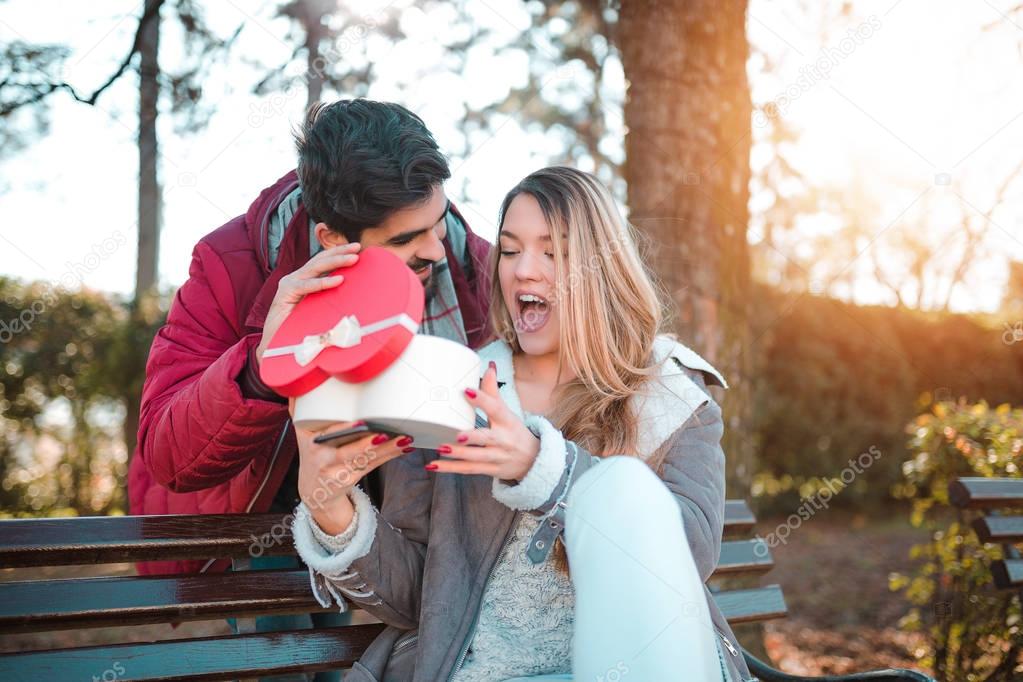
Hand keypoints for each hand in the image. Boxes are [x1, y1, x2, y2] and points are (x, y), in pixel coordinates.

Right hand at [255, 243, 361, 365]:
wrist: (276, 346)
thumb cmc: (299, 330)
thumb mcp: (320, 311)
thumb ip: (331, 301)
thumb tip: (356, 297)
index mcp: (305, 281)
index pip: (323, 262)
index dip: (338, 253)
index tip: (358, 249)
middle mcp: (296, 278)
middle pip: (320, 260)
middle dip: (340, 251)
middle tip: (358, 247)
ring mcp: (289, 283)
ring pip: (315, 267)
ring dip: (336, 261)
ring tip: (353, 259)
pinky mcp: (285, 293)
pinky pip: (306, 285)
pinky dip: (323, 282)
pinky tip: (338, 280)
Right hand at [290, 399, 412, 533]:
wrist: (313, 489)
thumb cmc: (313, 453)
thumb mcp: (302, 433)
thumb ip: (300, 408)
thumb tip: (300, 382)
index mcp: (312, 442)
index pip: (329, 434)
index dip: (344, 429)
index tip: (359, 423)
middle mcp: (324, 459)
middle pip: (348, 452)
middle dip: (367, 444)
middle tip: (384, 434)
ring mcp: (339, 471)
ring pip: (365, 459)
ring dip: (387, 449)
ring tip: (403, 438)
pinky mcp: (353, 478)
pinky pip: (373, 465)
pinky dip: (389, 455)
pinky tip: (403, 447)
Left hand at [431, 362, 539, 479]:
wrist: (534, 461)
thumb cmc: (515, 432)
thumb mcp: (507, 412)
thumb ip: (493, 392)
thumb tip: (490, 367)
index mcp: (507, 421)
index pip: (496, 408)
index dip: (482, 399)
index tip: (466, 391)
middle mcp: (503, 440)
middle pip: (488, 438)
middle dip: (473, 437)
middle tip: (458, 434)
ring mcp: (497, 457)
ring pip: (476, 457)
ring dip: (458, 454)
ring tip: (441, 448)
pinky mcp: (490, 470)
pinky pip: (468, 470)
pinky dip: (450, 469)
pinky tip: (434, 465)